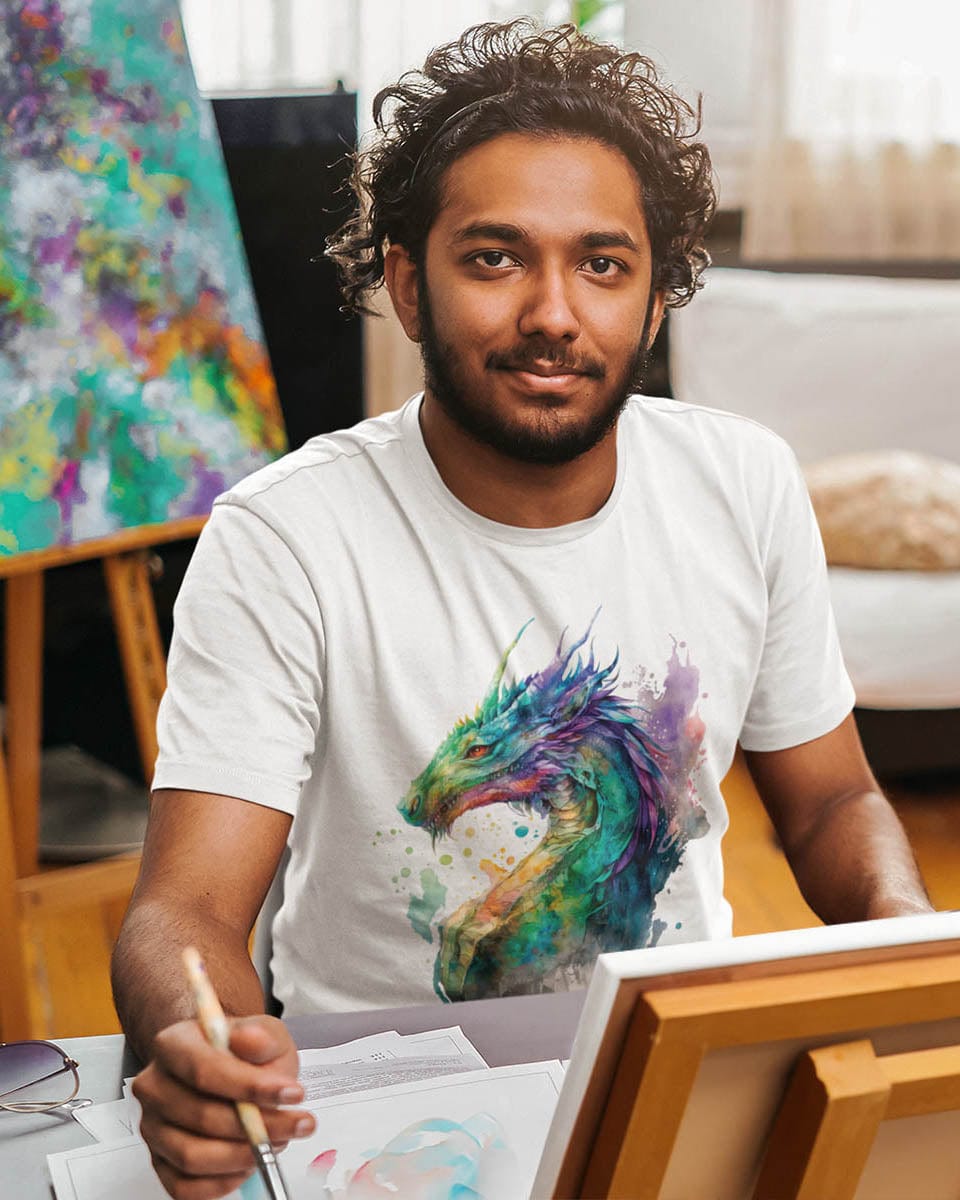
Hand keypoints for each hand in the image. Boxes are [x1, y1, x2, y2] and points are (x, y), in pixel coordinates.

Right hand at [133, 1014, 314, 1199]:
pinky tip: (248, 1164)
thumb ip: (262, 1036)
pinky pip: (185, 1187)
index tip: (292, 1093)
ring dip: (243, 1156)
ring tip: (276, 1142)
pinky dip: (222, 1182)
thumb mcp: (266, 1034)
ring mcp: (154, 1127)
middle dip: (257, 1126)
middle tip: (296, 1123)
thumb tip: (251, 1040)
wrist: (231, 1072)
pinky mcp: (161, 1161)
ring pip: (192, 1156)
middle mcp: (155, 1086)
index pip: (203, 1070)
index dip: (248, 1086)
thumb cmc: (245, 1054)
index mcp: (173, 1045)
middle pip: (201, 1116)